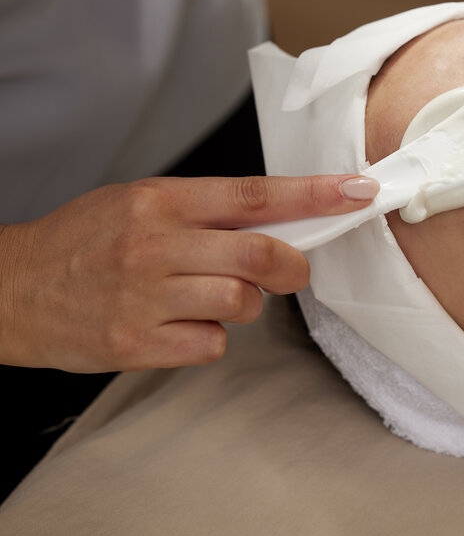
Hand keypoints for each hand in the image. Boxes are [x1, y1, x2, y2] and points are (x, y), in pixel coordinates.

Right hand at [0, 175, 378, 371]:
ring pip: (242, 302)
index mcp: (161, 201)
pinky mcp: (133, 343)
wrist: (10, 289)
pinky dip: (209, 339)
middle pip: (261, 254)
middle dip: (292, 266)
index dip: (315, 194)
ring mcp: (144, 296)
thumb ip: (208, 212)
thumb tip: (284, 220)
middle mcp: (154, 245)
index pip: (255, 195)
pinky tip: (178, 326)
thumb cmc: (85, 243)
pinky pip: (210, 345)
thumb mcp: (140, 203)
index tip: (358, 191)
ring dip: (244, 303)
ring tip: (208, 297)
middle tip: (290, 270)